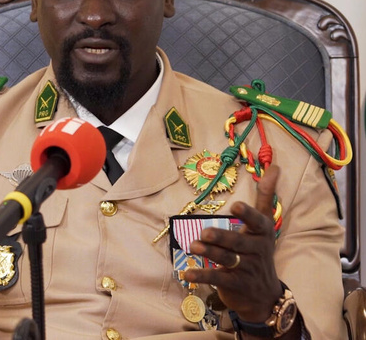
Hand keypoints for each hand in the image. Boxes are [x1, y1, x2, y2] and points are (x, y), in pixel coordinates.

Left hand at [185, 165, 283, 322]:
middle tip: (205, 231)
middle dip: (222, 237)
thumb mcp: (265, 224)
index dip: (247, 214)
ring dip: (209, 253)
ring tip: (192, 246)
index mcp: (262, 233)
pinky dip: (201, 276)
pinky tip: (186, 273)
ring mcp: (246, 269)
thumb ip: (266, 197)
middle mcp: (256, 251)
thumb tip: (275, 166)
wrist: (264, 295)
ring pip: (227, 259)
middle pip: (238, 243)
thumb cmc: (259, 251)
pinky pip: (217, 279)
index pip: (257, 222)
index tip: (235, 205)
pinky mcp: (234, 285)